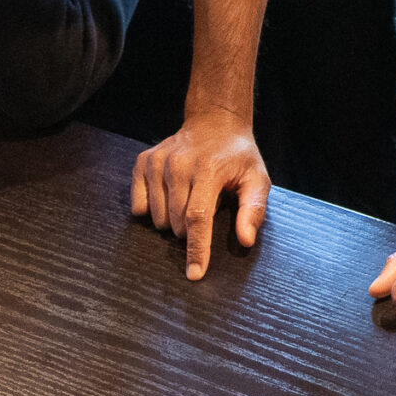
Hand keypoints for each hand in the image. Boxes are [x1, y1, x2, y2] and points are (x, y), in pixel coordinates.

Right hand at [132, 107, 269, 279]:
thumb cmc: (239, 156)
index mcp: (208, 170)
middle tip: (205, 210)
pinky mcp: (143, 162)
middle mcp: (178, 164)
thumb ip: (253, 210)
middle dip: (189, 231)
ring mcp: (157, 162)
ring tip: (189, 199)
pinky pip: (138, 205)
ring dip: (172, 221)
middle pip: (176, 222)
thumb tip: (245, 240)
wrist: (215, 121)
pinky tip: (169, 194)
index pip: (198, 218)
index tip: (194, 274)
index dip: (196, 249)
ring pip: (157, 217)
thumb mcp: (257, 179)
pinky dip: (152, 209)